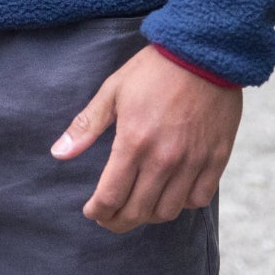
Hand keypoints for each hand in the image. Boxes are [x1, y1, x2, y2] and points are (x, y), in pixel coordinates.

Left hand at [50, 45, 241, 232]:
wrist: (202, 53)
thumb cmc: (152, 70)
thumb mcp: (113, 91)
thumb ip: (86, 126)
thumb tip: (58, 154)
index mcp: (133, 142)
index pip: (111, 196)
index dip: (98, 211)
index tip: (91, 211)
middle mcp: (164, 159)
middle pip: (138, 211)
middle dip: (118, 221)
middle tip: (109, 218)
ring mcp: (192, 162)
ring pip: (168, 211)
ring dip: (148, 216)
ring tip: (136, 206)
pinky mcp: (216, 160)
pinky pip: (198, 200)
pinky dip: (182, 204)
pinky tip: (170, 194)